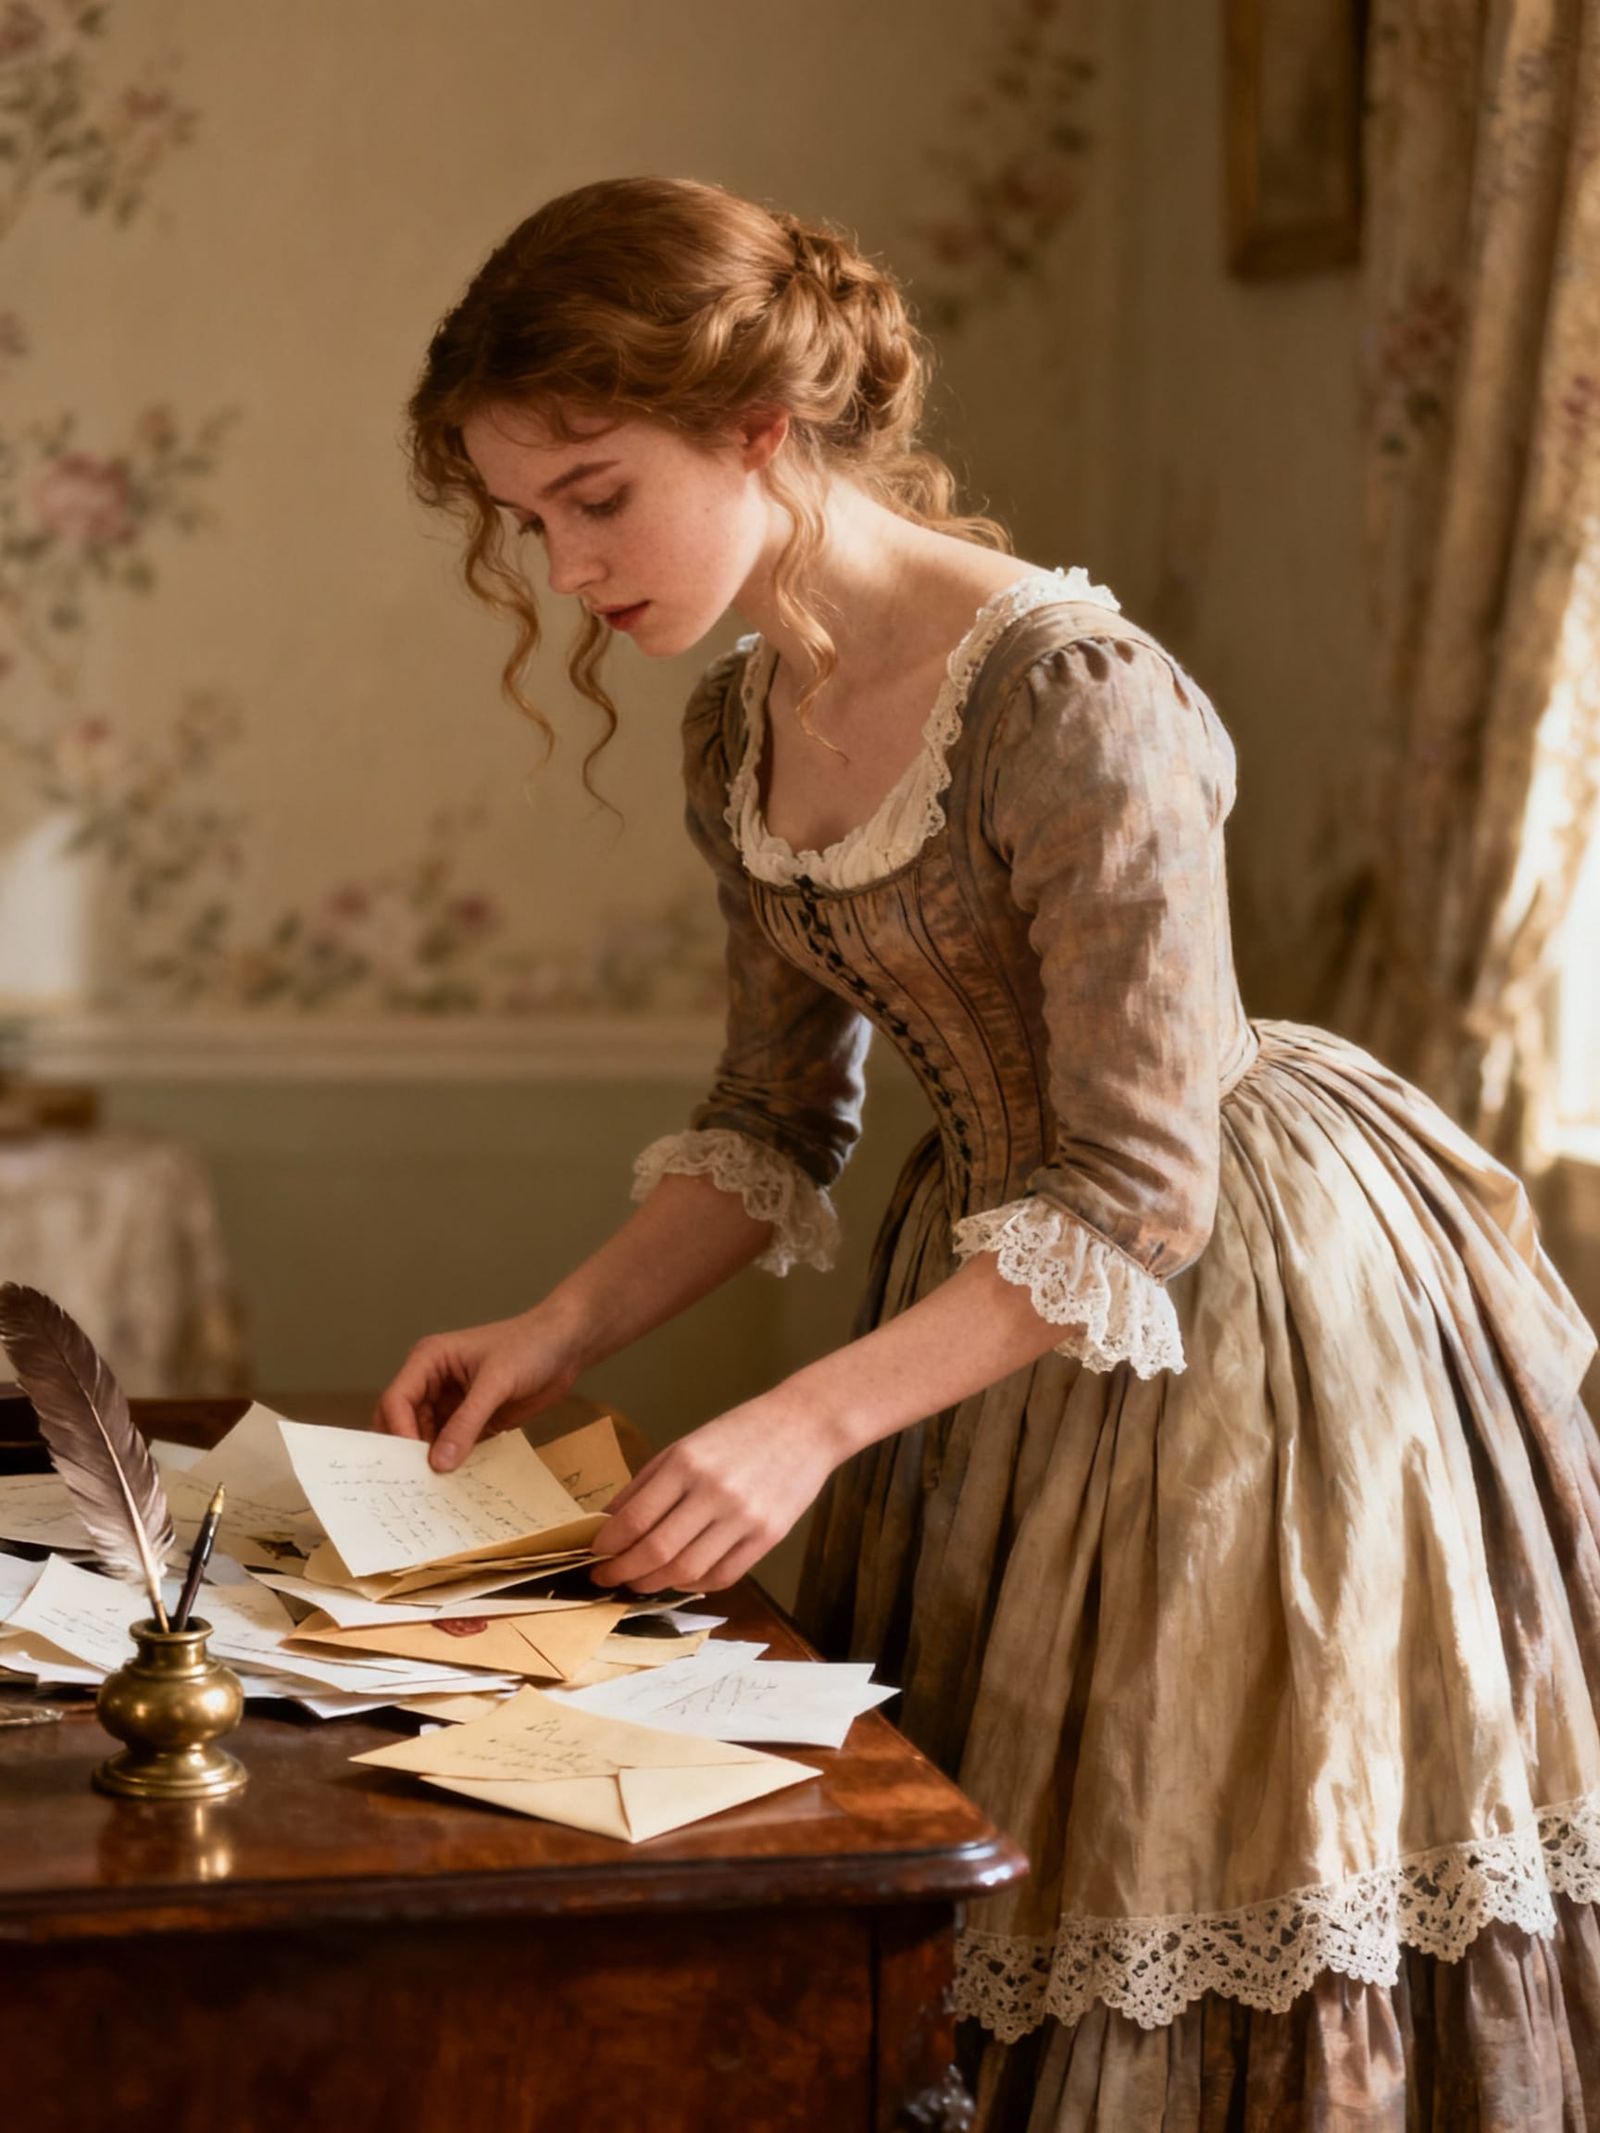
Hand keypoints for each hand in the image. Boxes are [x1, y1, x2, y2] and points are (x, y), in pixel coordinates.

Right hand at [373, 1308, 581, 1470]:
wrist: (566, 1347)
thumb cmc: (530, 1347)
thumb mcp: (496, 1383)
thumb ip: (467, 1423)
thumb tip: (439, 1464)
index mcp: (428, 1361)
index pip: (397, 1400)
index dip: (398, 1431)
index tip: (412, 1464)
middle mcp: (432, 1383)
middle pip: (403, 1423)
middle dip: (407, 1451)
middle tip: (413, 1485)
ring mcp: (451, 1404)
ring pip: (426, 1440)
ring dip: (430, 1462)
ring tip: (434, 1492)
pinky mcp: (471, 1421)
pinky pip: (453, 1447)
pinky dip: (453, 1463)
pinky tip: (457, 1484)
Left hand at [589, 1394, 839, 1593]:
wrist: (805, 1425)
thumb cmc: (740, 1433)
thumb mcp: (685, 1446)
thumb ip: (645, 1484)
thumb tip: (608, 1524)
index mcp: (686, 1463)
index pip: (634, 1518)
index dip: (607, 1546)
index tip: (594, 1557)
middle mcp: (714, 1491)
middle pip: (656, 1551)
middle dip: (624, 1572)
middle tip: (608, 1578)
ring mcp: (744, 1517)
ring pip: (687, 1571)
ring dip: (654, 1584)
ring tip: (639, 1582)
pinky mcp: (769, 1536)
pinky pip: (724, 1576)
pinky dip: (695, 1584)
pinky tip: (680, 1578)